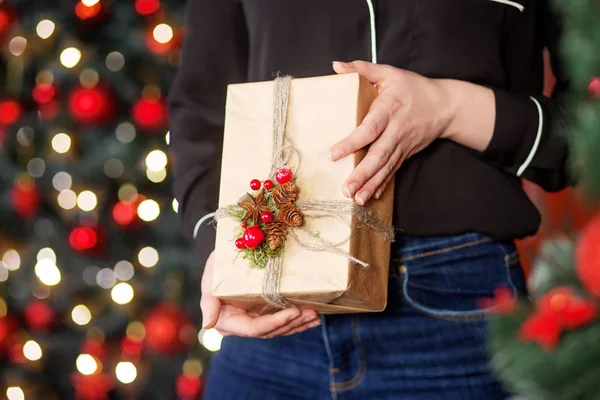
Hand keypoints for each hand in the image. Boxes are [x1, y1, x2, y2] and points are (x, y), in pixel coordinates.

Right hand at [200, 251, 320, 337]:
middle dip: (291, 324)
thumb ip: (208, 303)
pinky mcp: (264, 314)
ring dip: (298, 324)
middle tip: (311, 312)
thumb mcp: (210, 280)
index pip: (254, 328)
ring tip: (315, 316)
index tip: (294, 312)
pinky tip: (312, 318)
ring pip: (278, 329)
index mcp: (227, 322)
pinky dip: (297, 321)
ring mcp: (254, 320)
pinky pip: (281, 322)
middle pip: (269, 331)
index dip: (275, 323)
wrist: (223, 260)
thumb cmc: (216, 267)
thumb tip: (208, 325)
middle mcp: (242, 325)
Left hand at [329, 61, 456, 204]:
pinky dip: (381, 185)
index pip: (369, 129)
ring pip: (385, 168)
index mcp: (390, 109)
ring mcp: (402, 145)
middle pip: (378, 155)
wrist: (445, 106)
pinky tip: (370, 196)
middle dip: (362, 174)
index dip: (352, 143)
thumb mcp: (390, 73)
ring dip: (370, 185)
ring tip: (355, 199)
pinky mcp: (405, 154)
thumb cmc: (413, 88)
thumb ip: (362, 69)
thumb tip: (336, 66)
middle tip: (346, 189)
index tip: (333, 154)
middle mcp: (396, 131)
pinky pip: (392, 171)